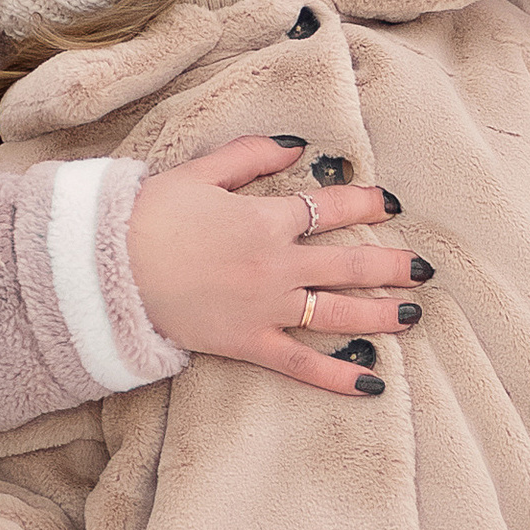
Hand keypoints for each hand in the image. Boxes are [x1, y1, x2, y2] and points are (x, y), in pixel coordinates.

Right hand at [125, 137, 432, 397]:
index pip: (331, 209)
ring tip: (413, 314)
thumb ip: (251, 155)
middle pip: (348, 266)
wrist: (105, 268)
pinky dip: (338, 376)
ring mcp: (266, 309)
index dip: (366, 203)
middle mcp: (277, 265)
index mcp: (266, 219)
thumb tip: (297, 145)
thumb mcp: (199, 171)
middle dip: (392, 266)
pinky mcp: (247, 344)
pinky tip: (374, 384)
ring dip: (381, 314)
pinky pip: (302, 364)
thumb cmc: (148, 216)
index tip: (390, 203)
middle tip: (424, 269)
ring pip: (337, 313)